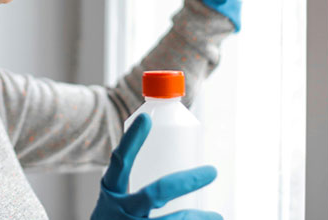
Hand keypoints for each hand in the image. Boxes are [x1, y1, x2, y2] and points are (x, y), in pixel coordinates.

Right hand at [91, 114, 221, 218]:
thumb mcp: (116, 199)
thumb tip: (176, 172)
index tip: (146, 118)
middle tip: (211, 172)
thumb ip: (137, 186)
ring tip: (217, 215)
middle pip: (155, 193)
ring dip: (196, 218)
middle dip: (186, 182)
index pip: (120, 161)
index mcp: (111, 190)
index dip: (131, 140)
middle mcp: (120, 209)